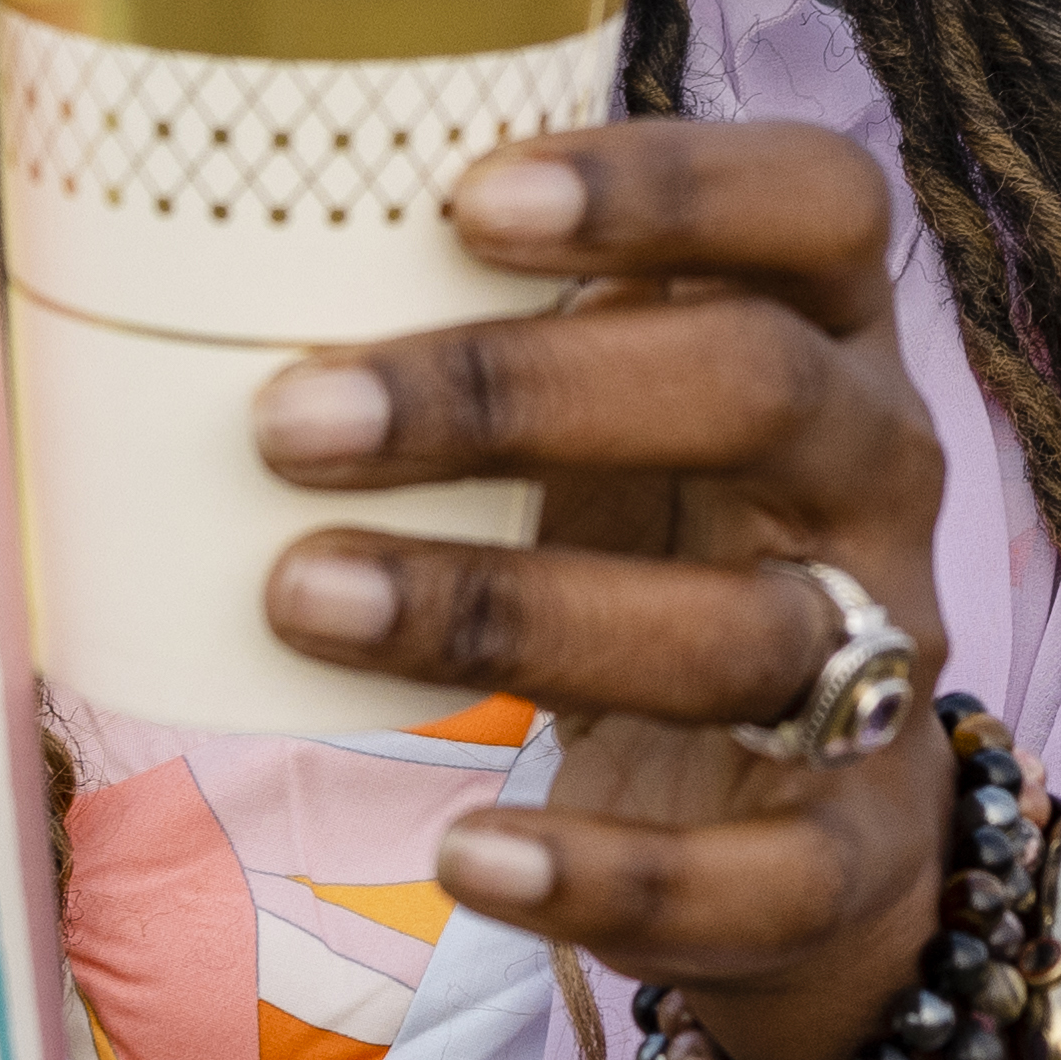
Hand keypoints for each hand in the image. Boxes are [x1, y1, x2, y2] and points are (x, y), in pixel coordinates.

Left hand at [245, 122, 964, 1059]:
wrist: (816, 830)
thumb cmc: (652, 554)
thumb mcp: (605, 432)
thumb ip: (483, 350)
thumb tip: (179, 271)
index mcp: (823, 335)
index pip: (815, 202)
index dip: (665, 185)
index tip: (465, 198)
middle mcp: (874, 476)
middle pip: (756, 390)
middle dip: (516, 394)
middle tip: (289, 420)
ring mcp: (881, 663)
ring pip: (740, 631)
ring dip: (508, 613)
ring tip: (305, 600)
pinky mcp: (856, 848)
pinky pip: (765, 875)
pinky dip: (611, 874)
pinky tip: (468, 852)